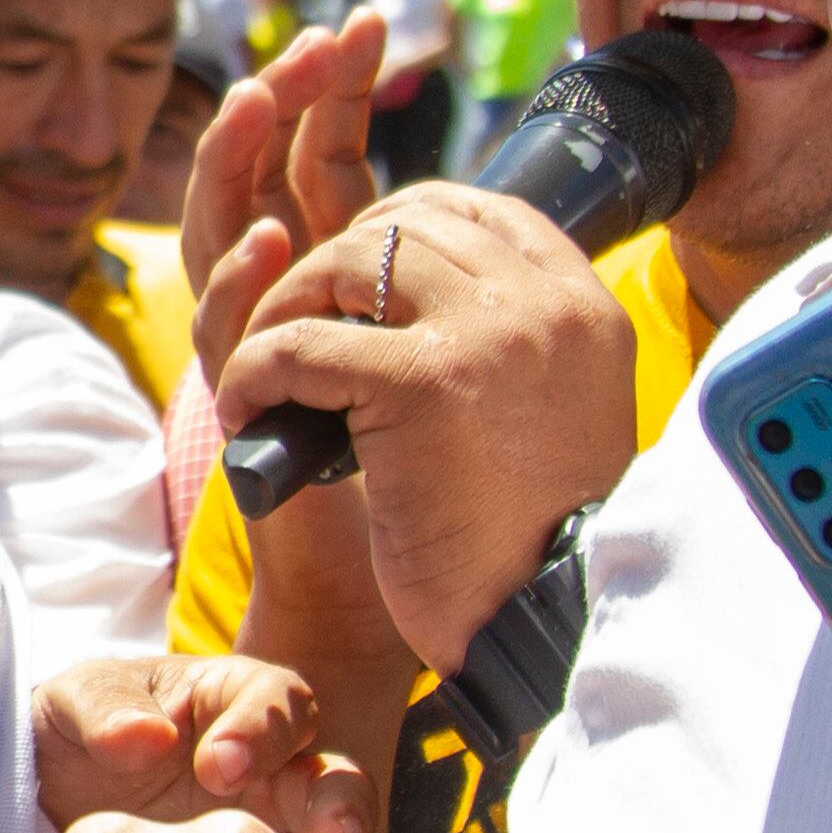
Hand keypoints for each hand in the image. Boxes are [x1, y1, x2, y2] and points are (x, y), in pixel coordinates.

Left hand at [31, 653, 376, 832]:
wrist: (58, 814)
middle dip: (338, 811)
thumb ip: (104, 708)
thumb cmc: (78, 741)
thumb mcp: (71, 706)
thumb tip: (144, 737)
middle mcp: (281, 768)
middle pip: (336, 780)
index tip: (217, 768)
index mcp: (237, 703)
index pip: (275, 703)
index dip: (259, 732)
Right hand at [176, 14, 409, 663]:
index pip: (318, 153)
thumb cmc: (453, 464)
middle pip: (258, 167)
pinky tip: (274, 239)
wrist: (410, 574)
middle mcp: (281, 296)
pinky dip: (245, 278)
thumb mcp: (473, 340)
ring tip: (260, 99)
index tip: (369, 27)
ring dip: (234, 161)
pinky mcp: (246, 404)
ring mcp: (256, 346)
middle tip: (321, 41)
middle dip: (283, 95)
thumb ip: (463, 272)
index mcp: (334, 269)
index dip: (334, 89)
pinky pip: (226, 326)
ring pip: (219, 229)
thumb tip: (495, 199)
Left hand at [210, 191, 638, 667]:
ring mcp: (482, 334)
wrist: (538, 623)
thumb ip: (513, 339)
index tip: (357, 281)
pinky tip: (248, 412)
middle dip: (331, 269)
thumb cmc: (530, 537)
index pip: (479, 209)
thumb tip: (426, 280)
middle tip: (300, 332)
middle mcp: (542, 304)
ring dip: (287, 310)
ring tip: (274, 372)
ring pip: (344, 262)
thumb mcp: (553, 410)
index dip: (402, 228)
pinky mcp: (417, 383)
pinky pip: (297, 343)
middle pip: (404, 227)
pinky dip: (253, 372)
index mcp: (583, 306)